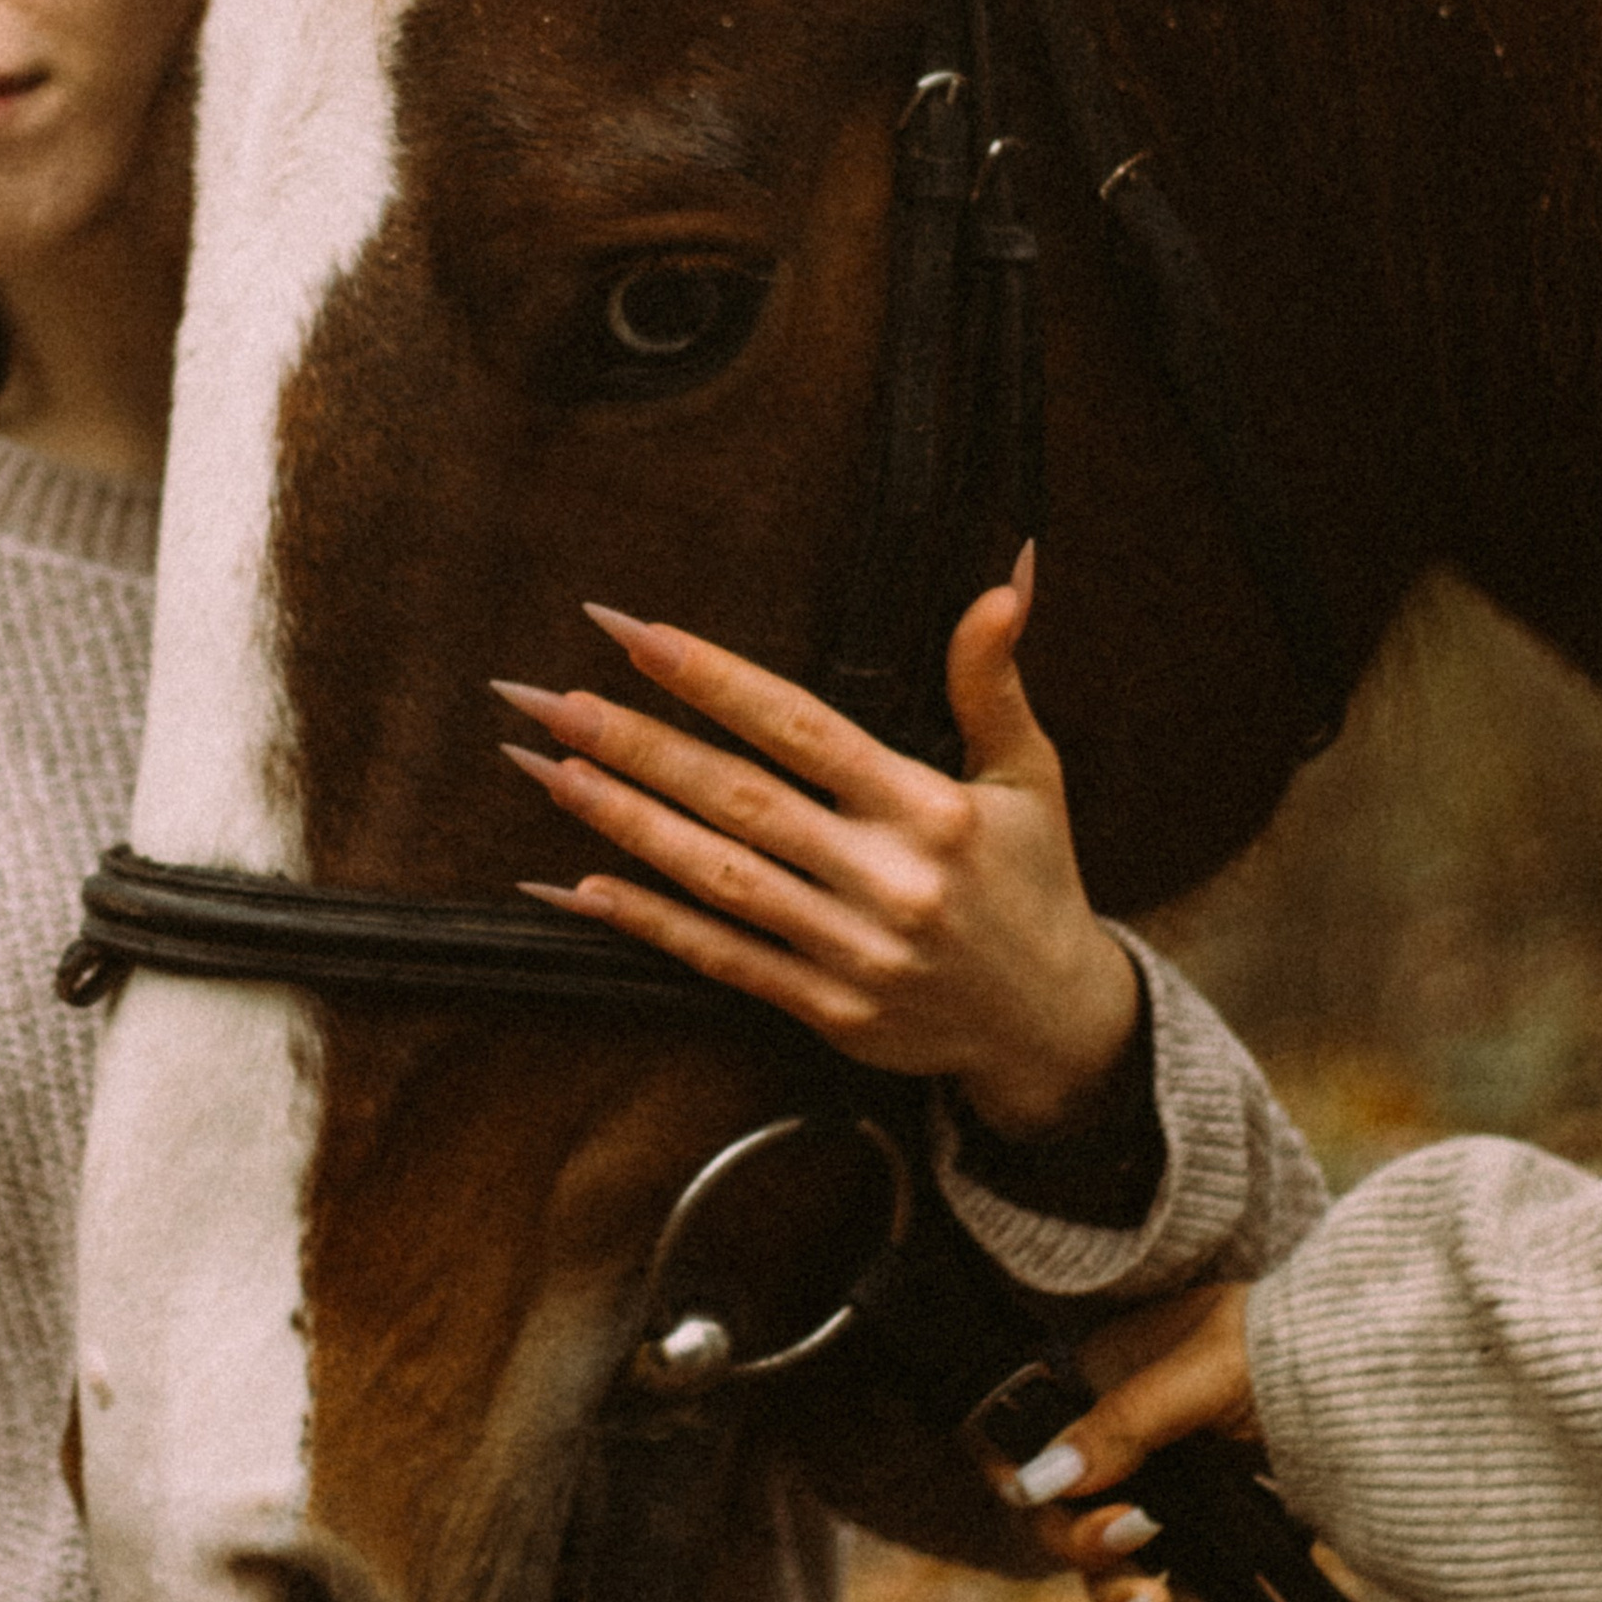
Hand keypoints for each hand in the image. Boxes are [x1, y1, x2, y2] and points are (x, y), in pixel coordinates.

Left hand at [492, 547, 1137, 1135]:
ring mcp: (852, 952)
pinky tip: (579, 886)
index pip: (800, 729)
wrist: (1058, 1029)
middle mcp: (886, 879)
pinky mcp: (828, 1011)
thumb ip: (993, 680)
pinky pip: (722, 960)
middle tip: (548, 698)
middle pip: (739, 799)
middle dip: (635, 744)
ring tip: (543, 769)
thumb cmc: (1034, 883)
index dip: (712, 679)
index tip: (633, 633)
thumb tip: (1009, 572)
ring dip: (622, 822)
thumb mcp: (1030, 775)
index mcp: (929, 808)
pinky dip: (649, 923)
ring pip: (717, 878)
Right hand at [999, 1283, 1258, 1601]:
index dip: (1029, 1481)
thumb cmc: (1289, 1348)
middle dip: (1086, 1547)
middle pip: (1068, 1511)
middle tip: (1132, 1554)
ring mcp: (1174, 1491)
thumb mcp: (1202, 1370)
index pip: (1029, 1436)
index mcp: (1107, 1375)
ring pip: (1116, 1560)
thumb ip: (1121, 1424)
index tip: (1051, 1506)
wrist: (1390, 1388)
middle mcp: (1129, 1438)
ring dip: (1120, 1594)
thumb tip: (1036, 1480)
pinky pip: (1179, 1586)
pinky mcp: (1220, 1538)